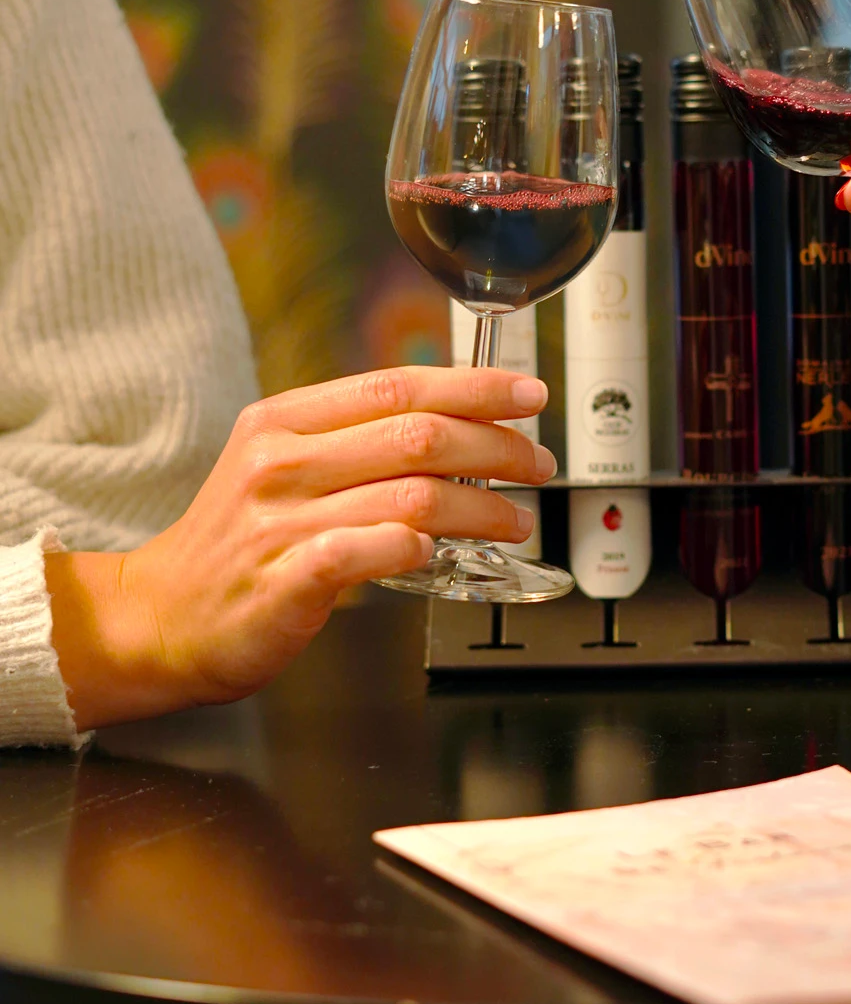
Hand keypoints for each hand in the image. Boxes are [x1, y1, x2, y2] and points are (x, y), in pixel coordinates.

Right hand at [46, 365, 553, 726]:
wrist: (161, 618)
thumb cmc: (236, 546)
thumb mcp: (282, 468)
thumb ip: (354, 443)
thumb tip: (451, 425)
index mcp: (283, 421)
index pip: (397, 385)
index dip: (474, 387)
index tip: (527, 394)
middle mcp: (280, 462)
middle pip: (418, 435)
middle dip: (496, 447)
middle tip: (536, 465)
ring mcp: (281, 521)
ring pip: (412, 496)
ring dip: (481, 507)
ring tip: (513, 520)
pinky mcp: (285, 579)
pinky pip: (368, 551)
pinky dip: (415, 549)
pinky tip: (442, 555)